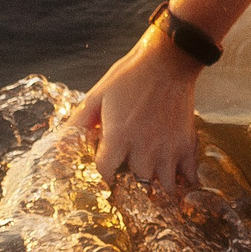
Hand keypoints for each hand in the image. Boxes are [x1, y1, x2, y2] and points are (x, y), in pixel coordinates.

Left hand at [68, 27, 202, 190]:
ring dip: (156, 191)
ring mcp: (168, 148)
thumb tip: (61, 141)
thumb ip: (79, 122)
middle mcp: (144, 148)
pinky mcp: (187, 144)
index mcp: (119, 136)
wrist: (169, 60)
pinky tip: (178, 184)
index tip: (102, 178)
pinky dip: (184, 183)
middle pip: (135, 187)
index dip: (100, 179)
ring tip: (151, 191)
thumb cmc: (131, 75)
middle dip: (129, 190)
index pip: (104, 174)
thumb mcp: (98, 95)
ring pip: (164, 188)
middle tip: (126, 189)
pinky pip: (189, 176)